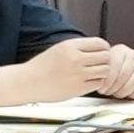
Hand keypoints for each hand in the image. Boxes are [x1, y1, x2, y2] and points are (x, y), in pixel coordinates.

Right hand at [4, 37, 133, 102]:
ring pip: (105, 70)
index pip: (101, 43)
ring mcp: (78, 75)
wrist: (28, 82)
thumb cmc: (42, 66)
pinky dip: (97, 82)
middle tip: (99, 63)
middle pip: (106, 56)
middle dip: (105, 60)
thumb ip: (80, 47)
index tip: (101, 52)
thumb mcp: (60, 48)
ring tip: (94, 73)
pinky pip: (98, 83)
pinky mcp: (78, 89)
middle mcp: (76, 59)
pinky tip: (89, 81)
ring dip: (102, 72)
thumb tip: (101, 48)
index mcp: (71, 46)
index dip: (104, 48)